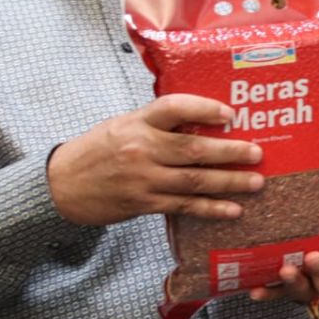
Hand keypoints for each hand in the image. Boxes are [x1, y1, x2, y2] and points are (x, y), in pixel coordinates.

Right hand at [48, 94, 264, 225]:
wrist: (61, 185)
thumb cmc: (97, 150)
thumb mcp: (123, 124)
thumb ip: (157, 122)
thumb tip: (202, 120)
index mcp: (138, 122)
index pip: (174, 108)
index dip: (203, 109)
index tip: (230, 114)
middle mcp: (142, 148)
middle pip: (193, 149)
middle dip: (230, 152)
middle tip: (257, 153)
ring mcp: (144, 179)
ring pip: (194, 180)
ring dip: (229, 182)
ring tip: (257, 182)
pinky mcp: (144, 204)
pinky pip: (184, 207)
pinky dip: (211, 209)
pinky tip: (233, 210)